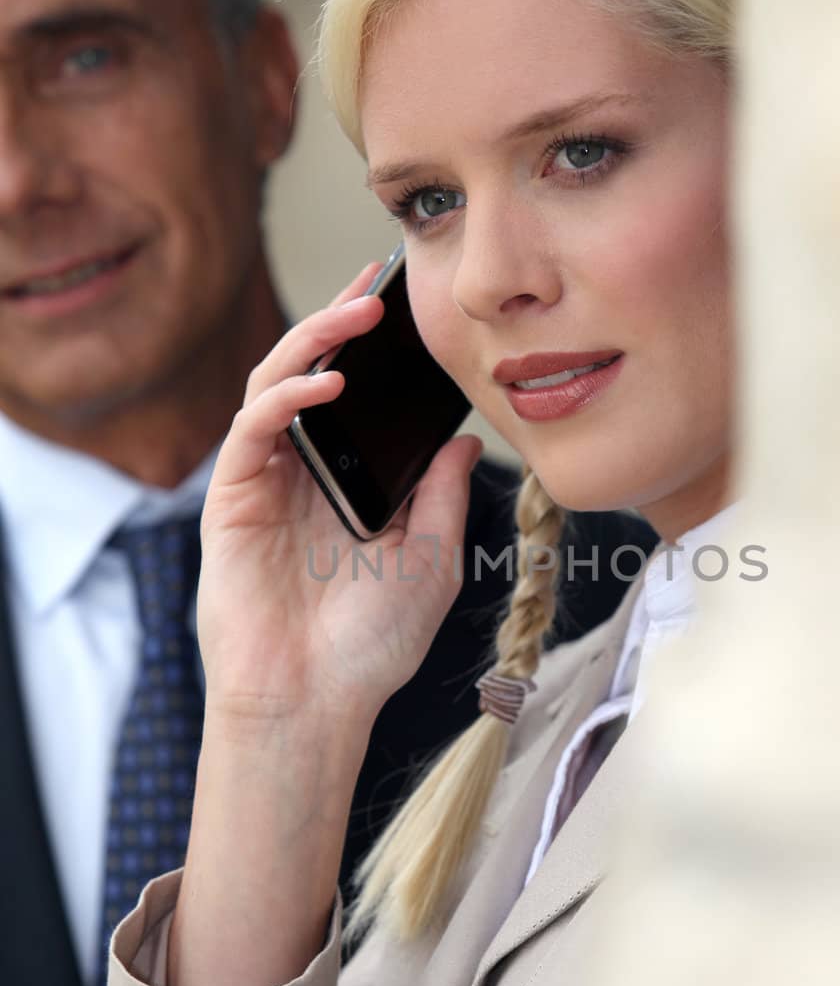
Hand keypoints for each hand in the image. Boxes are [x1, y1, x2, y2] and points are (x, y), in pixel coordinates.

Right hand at [196, 264, 481, 729]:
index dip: (373, 348)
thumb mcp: (430, 561)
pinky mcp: (232, 500)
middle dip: (341, 320)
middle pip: (310, 373)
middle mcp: (300, 475)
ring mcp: (263, 484)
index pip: (354, 396)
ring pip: (274, 385)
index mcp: (344, 484)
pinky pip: (252, 429)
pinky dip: (286, 396)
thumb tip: (462, 438)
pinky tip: (326, 381)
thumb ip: (442, 498)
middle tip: (380, 280)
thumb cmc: (369, 646)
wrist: (316, 704)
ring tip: (361, 310)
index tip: (407, 305)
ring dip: (315, 340)